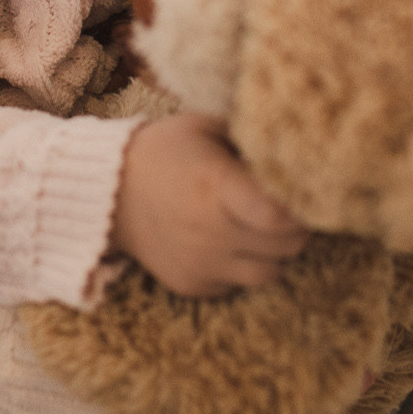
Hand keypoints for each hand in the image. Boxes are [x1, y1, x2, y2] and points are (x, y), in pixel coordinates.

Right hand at [110, 113, 308, 295]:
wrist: (107, 192)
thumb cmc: (164, 150)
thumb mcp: (204, 128)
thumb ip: (250, 138)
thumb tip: (300, 143)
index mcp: (216, 187)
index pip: (280, 215)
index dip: (302, 206)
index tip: (304, 190)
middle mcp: (211, 233)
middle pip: (287, 246)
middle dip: (298, 227)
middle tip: (288, 206)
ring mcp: (202, 264)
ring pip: (270, 272)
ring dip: (274, 251)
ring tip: (259, 226)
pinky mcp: (193, 285)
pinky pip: (238, 285)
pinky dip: (243, 266)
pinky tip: (229, 241)